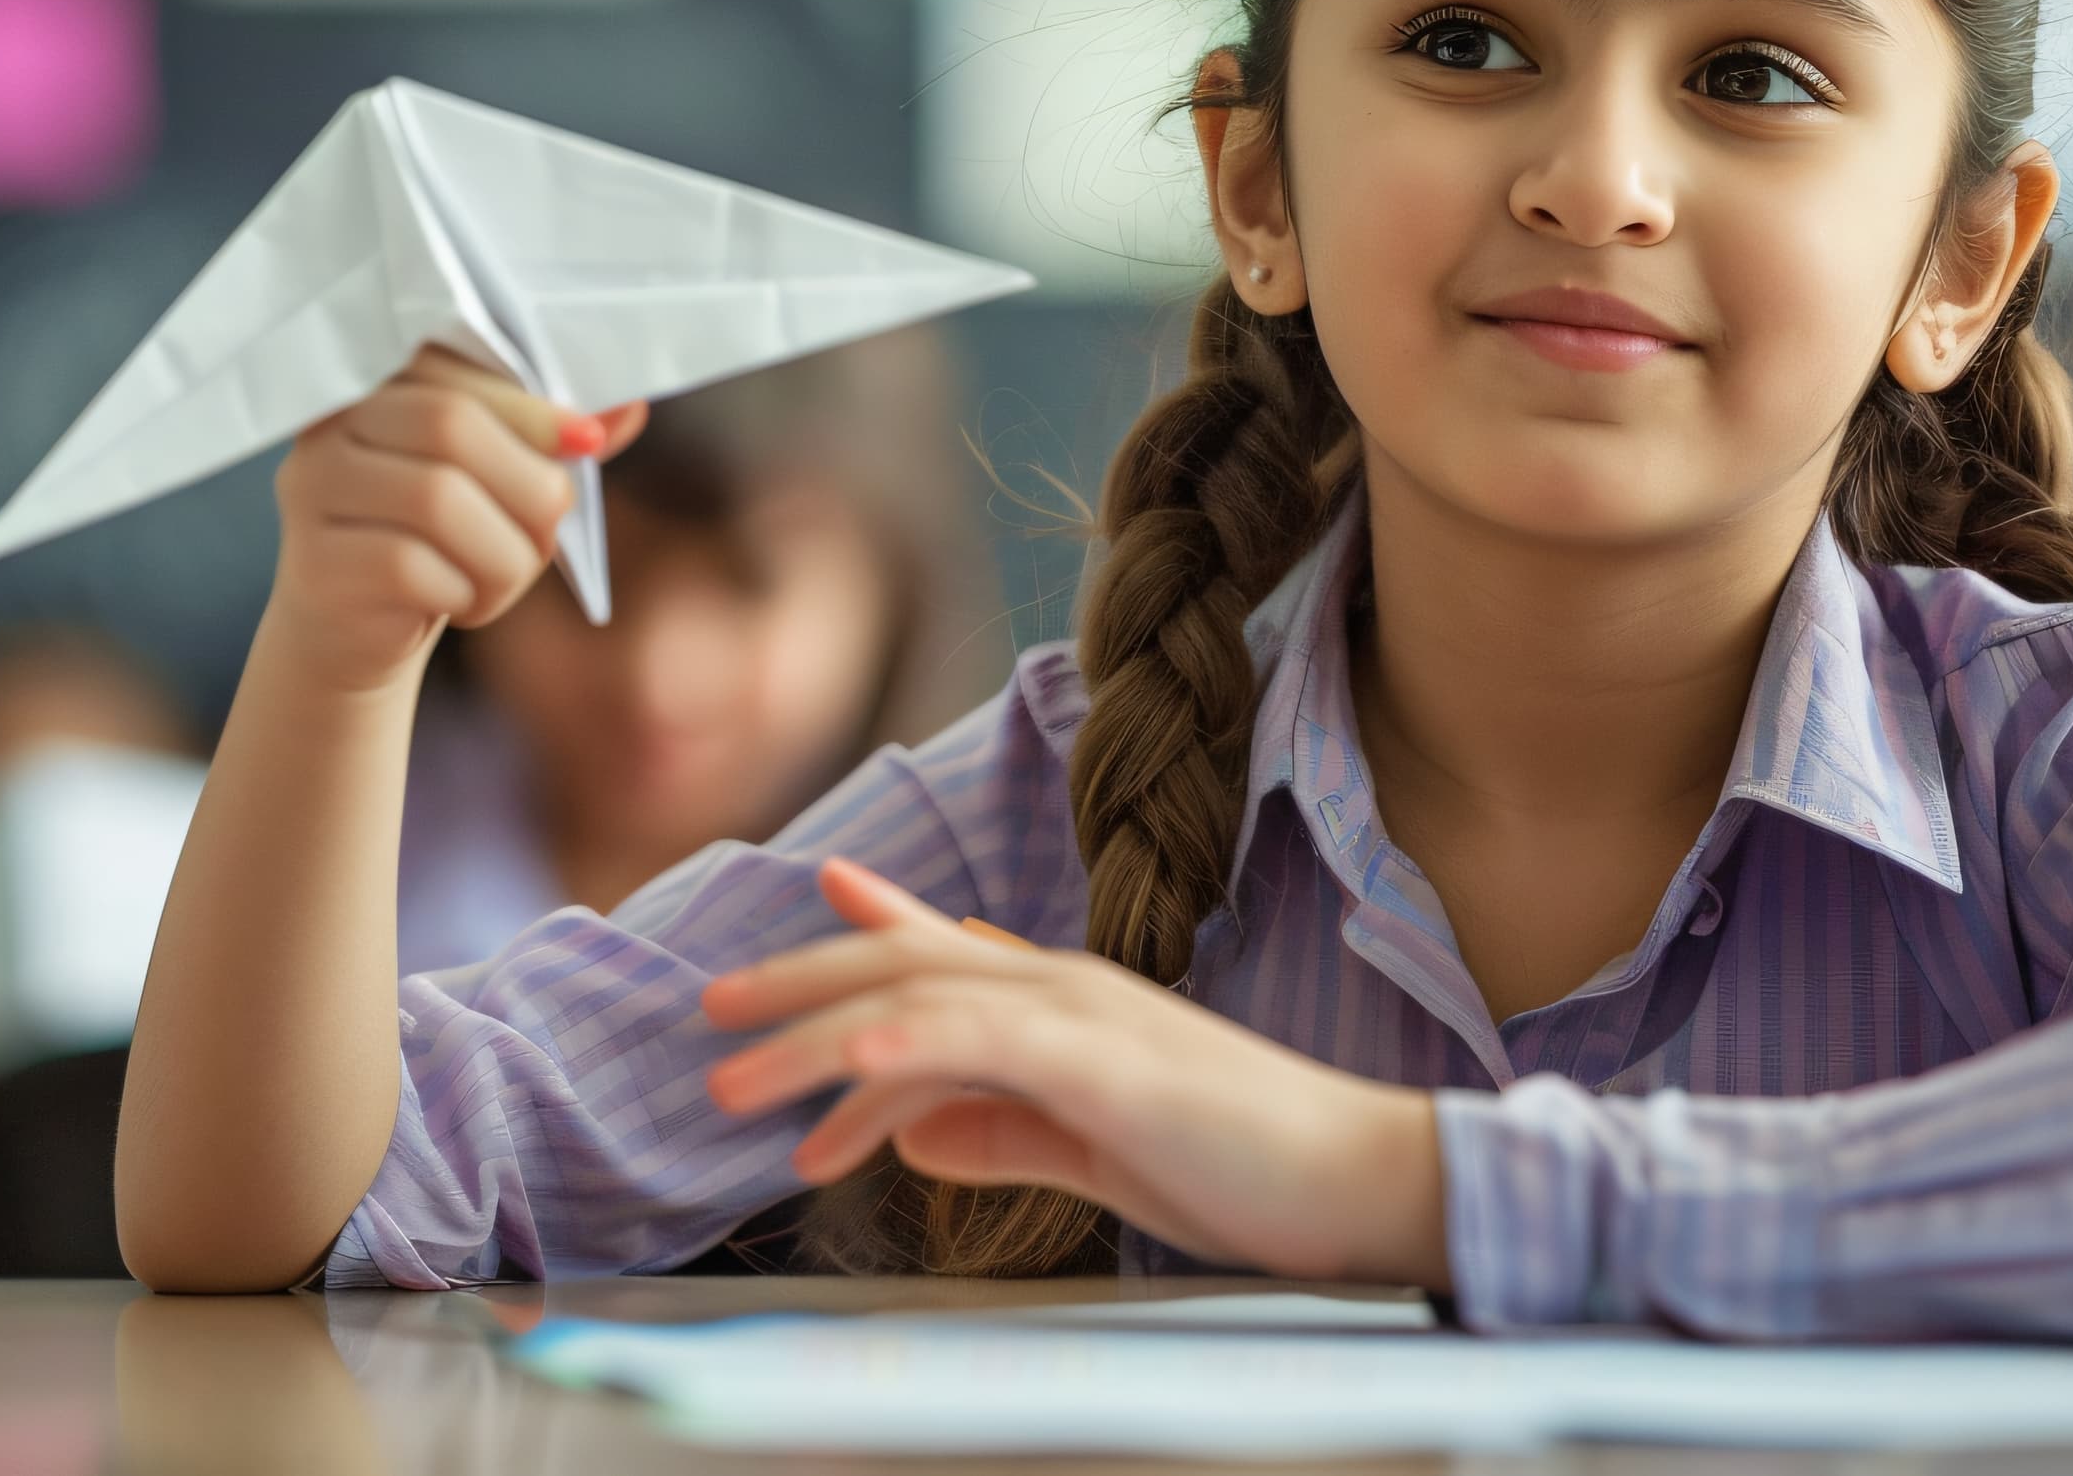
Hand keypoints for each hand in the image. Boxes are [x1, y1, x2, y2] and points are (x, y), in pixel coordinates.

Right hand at [263, 346, 646, 693]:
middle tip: (548, 531)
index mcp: (375, 382)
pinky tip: (460, 602)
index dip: (532, 408)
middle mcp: (329, 426)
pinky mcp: (316, 564)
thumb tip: (630, 408)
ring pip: (437, 500)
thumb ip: (550, 441)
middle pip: (449, 427)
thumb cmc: (437, 540)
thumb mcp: (498, 482)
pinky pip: (410, 567)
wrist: (355, 632)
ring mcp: (312, 491)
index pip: (456, 371)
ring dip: (503, 553)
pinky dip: (463, 592)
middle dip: (527, 485)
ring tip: (502, 578)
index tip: (589, 444)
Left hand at [697, 857, 1452, 1288]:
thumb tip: (920, 1139)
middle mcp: (1066, 988)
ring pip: (913, 1000)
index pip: (951, 949)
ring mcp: (1081, 1015)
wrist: (1360, 1181)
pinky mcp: (1098, 1061)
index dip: (876, 920)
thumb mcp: (1098, 1152)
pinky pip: (973, 1040)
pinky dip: (894, 1050)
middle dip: (798, 985)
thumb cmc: (1245, 1171)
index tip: (820, 892)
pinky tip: (838, 1077)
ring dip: (811, 1036)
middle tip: (712, 1007)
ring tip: (732, 1078)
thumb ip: (1008, 1134)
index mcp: (1071, 1005)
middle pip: (903, 965)